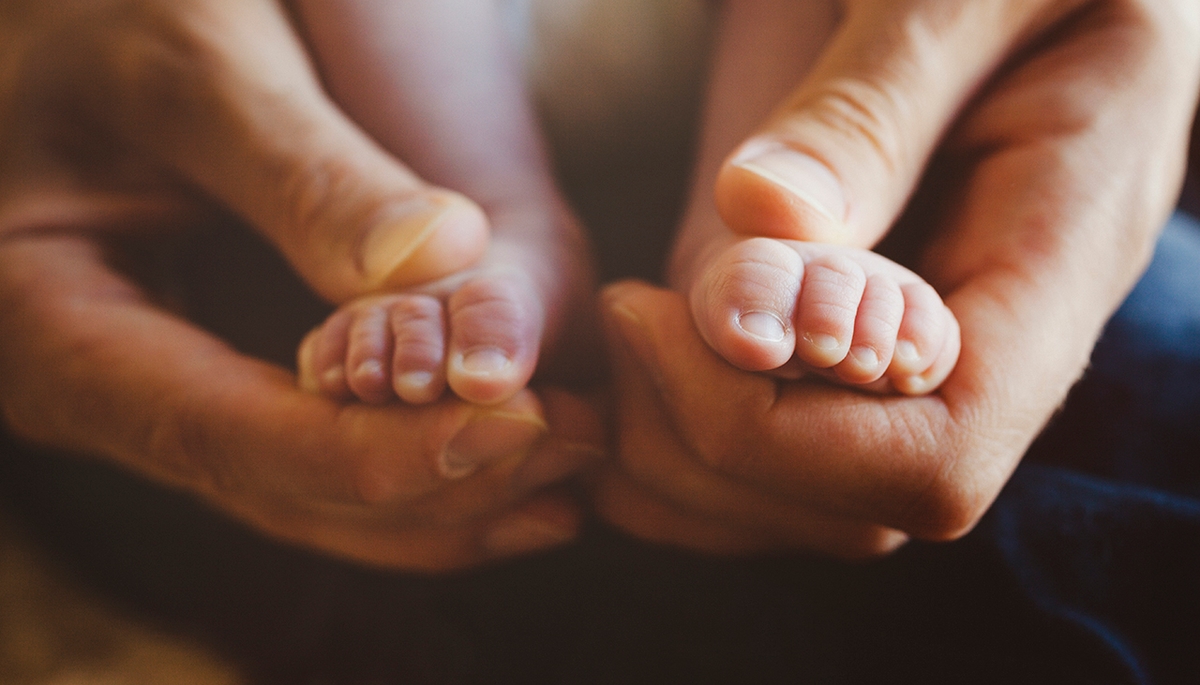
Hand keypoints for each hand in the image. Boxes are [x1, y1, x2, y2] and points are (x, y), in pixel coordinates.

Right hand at [0, 0, 603, 570]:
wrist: (75, 34)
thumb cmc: (107, 23)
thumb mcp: (196, 67)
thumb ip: (305, 170)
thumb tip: (447, 261)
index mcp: (51, 330)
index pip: (236, 437)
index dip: (387, 454)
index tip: (523, 428)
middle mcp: (101, 399)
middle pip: (287, 490)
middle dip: (442, 485)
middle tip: (581, 447)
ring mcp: (158, 408)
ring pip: (312, 499)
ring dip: (448, 497)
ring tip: (576, 468)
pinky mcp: (214, 394)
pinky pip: (317, 463)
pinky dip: (419, 471)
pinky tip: (515, 464)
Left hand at [597, 0, 1199, 556]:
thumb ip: (874, 106)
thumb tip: (756, 213)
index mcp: (1057, 261)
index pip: (936, 455)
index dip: (779, 434)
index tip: (661, 322)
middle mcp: (994, 334)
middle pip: (854, 506)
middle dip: (708, 449)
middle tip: (624, 321)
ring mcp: (925, 341)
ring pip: (811, 497)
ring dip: (685, 456)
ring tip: (622, 336)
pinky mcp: (861, 327)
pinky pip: (784, 435)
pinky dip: (685, 425)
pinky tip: (631, 353)